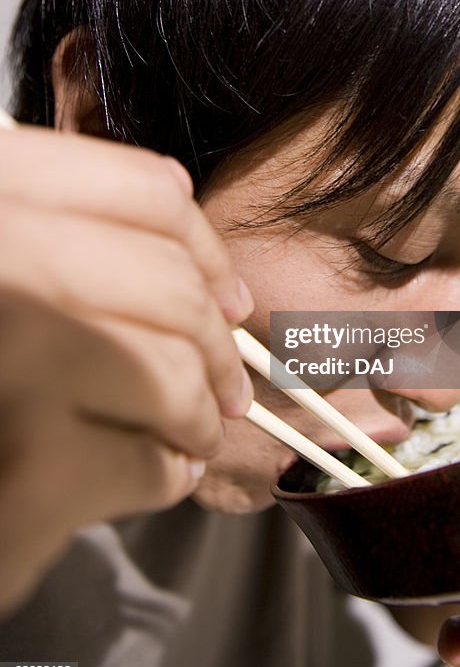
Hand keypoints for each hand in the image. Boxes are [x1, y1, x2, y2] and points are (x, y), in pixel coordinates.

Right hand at [0, 125, 252, 614]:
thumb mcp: (18, 271)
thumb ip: (78, 236)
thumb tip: (196, 247)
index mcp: (3, 193)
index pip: (147, 196)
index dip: (206, 249)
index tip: (227, 294)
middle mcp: (7, 262)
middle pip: (172, 286)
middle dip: (217, 345)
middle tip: (231, 383)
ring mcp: (16, 354)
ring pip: (172, 374)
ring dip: (200, 413)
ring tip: (197, 432)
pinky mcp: (28, 465)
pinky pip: (151, 462)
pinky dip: (171, 473)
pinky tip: (160, 472)